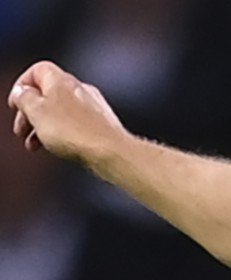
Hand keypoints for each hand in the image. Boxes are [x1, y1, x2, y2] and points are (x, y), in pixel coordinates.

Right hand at [9, 61, 127, 161]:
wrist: (110, 152)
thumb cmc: (76, 132)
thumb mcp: (36, 112)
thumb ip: (24, 98)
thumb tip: (21, 92)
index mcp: (61, 80)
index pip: (37, 70)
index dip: (22, 86)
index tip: (16, 103)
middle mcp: (80, 88)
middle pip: (48, 93)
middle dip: (31, 111)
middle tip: (22, 128)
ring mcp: (93, 106)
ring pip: (62, 111)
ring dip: (45, 126)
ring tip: (35, 143)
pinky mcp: (102, 123)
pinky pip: (76, 124)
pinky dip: (63, 133)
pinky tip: (59, 146)